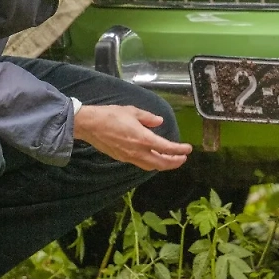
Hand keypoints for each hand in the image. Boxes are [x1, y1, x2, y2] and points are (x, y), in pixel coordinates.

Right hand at [73, 104, 191, 170]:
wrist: (90, 125)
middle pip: (161, 163)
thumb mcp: (132, 112)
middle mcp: (138, 151)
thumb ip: (148, 118)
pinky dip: (150, 163)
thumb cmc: (111, 115)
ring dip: (163, 165)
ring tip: (170, 160)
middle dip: (174, 162)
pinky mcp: (122, 158)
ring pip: (150, 166)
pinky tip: (152, 158)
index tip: (188, 149)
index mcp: (143, 138)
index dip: (179, 150)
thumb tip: (159, 122)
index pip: (167, 148)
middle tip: (182, 159)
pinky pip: (140, 164)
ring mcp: (129, 157)